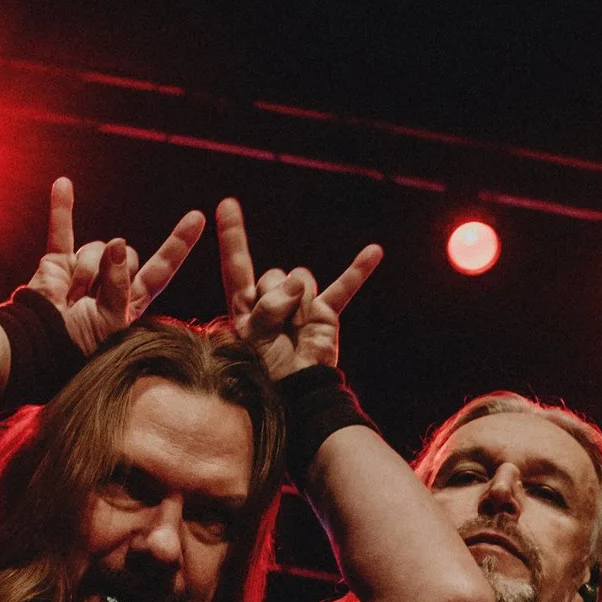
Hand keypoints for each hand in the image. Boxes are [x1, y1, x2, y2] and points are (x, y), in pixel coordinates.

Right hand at [27, 178, 206, 356]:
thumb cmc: (79, 344)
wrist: (40, 345)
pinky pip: (61, 231)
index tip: (197, 217)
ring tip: (70, 298)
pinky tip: (63, 184)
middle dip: (110, 271)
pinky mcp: (57, 263)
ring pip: (97, 248)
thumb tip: (117, 243)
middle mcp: (110, 283)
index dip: (178, 245)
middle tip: (91, 299)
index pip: (161, 269)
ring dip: (84, 272)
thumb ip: (118, 284)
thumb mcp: (111, 320)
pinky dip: (61, 209)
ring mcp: (84, 270)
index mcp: (130, 301)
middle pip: (126, 254)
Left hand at [216, 197, 381, 379]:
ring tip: (296, 331)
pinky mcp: (325, 313)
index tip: (226, 205)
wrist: (295, 396)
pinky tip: (374, 251)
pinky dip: (358, 271)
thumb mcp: (250, 338)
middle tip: (275, 330)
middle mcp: (272, 301)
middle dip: (273, 299)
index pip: (237, 265)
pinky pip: (343, 288)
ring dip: (297, 304)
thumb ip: (267, 307)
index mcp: (244, 308)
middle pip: (272, 275)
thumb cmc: (264, 373)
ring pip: (299, 278)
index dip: (232, 235)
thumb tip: (298, 281)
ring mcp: (300, 305)